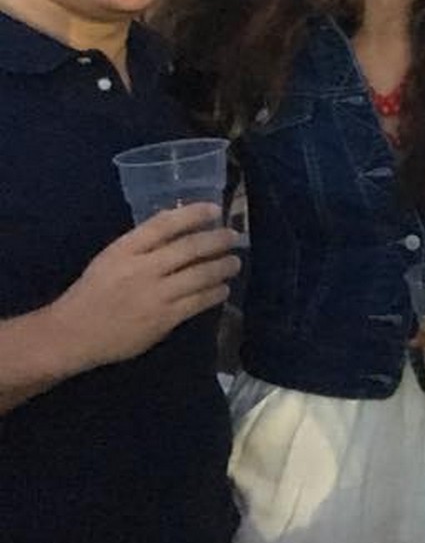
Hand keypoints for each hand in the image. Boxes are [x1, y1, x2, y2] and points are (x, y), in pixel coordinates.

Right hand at [45, 204, 240, 372]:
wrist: (72, 334)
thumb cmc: (94, 292)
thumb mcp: (111, 258)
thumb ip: (143, 244)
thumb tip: (180, 226)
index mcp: (125, 249)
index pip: (164, 224)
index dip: (193, 213)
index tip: (214, 209)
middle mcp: (142, 269)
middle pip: (190, 247)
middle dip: (218, 240)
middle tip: (234, 237)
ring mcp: (154, 295)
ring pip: (200, 275)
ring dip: (223, 266)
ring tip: (235, 262)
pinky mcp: (163, 319)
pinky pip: (198, 302)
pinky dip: (215, 293)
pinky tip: (223, 289)